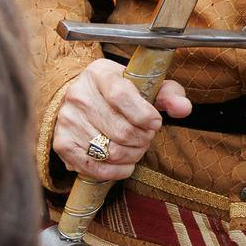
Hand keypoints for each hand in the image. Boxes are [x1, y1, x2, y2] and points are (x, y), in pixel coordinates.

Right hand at [51, 58, 190, 181]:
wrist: (87, 99)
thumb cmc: (122, 93)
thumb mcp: (147, 85)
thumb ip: (169, 94)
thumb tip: (183, 109)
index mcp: (99, 73)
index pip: (121, 96)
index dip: (144, 116)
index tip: (155, 123)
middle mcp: (78, 94)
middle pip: (119, 130)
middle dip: (142, 140)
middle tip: (147, 138)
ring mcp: (67, 120)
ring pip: (109, 151)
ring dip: (132, 156)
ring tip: (137, 148)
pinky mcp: (62, 143)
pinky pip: (93, 167)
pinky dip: (115, 172)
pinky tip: (125, 164)